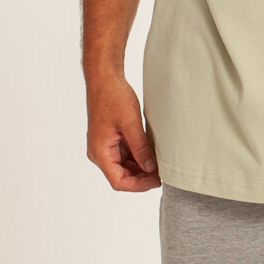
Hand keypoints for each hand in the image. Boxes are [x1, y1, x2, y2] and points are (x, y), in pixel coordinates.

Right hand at [86, 70, 160, 191]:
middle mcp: (100, 153)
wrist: (104, 78)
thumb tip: (150, 168)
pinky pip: (125, 155)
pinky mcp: (111, 139)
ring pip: (124, 167)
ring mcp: (105, 147)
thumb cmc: (113, 97)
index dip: (139, 185)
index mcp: (100, 152)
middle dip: (142, 178)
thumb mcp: (130, 123)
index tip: (157, 180)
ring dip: (141, 168)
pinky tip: (152, 154)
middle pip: (121, 176)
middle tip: (163, 173)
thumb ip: (140, 147)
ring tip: (160, 164)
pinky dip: (139, 157)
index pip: (119, 181)